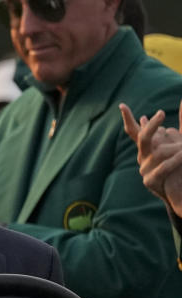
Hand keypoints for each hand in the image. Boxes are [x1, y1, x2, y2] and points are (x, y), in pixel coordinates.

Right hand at [120, 101, 181, 219]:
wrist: (178, 192)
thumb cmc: (178, 167)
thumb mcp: (177, 145)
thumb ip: (177, 130)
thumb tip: (176, 105)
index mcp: (147, 148)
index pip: (133, 131)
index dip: (128, 118)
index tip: (122, 105)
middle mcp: (143, 157)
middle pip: (143, 138)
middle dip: (152, 126)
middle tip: (162, 113)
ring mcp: (145, 169)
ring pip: (159, 152)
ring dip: (177, 147)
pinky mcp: (150, 181)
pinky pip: (164, 167)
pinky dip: (175, 160)